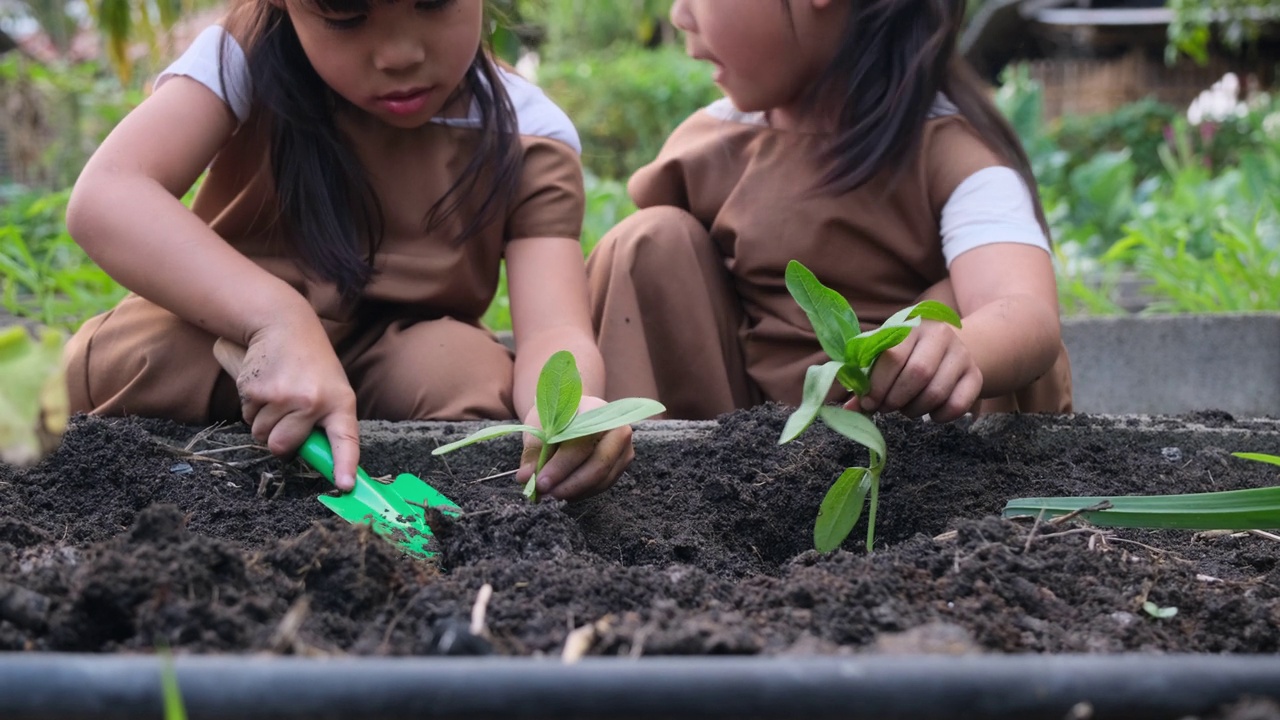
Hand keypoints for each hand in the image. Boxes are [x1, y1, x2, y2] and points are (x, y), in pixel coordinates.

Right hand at [212, 330, 359, 490]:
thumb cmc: (311, 363)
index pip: (346, 439)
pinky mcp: (256, 389)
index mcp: (340, 402)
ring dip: (263, 419)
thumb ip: (325, 422)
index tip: (345, 485)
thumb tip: (313, 457)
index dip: (344, 465)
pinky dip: (251, 405)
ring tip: (278, 391)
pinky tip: (265, 383)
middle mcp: (313, 401)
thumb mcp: (331, 388)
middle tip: (286, 414)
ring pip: (260, 432)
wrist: (284, 322)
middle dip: (277, 439)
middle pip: (282, 446)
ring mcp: (283, 396)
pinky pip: (246, 415)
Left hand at [516, 395, 635, 500]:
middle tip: (545, 494)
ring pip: (602, 479)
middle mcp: (618, 428)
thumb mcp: (540, 427)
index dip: (561, 466)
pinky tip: (563, 492)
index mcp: (597, 411)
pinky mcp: (622, 463)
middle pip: (598, 465)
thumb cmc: (556, 417)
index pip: (582, 444)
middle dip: (569, 485)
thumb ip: (534, 452)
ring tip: (549, 495)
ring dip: (574, 492)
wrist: (574, 412)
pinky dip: (582, 492)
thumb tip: (525, 478)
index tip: (539, 482)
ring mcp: (624, 448)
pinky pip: (603, 484)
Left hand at [844, 322, 981, 423]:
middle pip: (918, 374)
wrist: (948, 348)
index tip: (868, 402)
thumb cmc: (906, 354)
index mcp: (910, 326)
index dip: (878, 384)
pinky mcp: (975, 376)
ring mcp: (961, 355)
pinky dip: (939, 417)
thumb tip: (847, 411)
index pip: (894, 355)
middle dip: (896, 398)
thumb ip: (863, 379)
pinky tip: (930, 413)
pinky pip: (957, 405)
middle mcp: (940, 335)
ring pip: (937, 392)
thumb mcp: (882, 356)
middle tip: (885, 408)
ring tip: (905, 408)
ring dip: (915, 410)